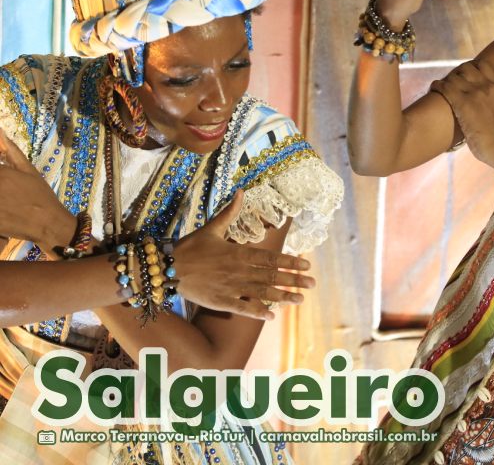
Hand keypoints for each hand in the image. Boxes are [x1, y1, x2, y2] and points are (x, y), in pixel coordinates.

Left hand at [0, 129, 75, 250]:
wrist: (47, 223)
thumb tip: (1, 132)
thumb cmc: (40, 195)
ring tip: (6, 194)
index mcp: (1, 173)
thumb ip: (12, 151)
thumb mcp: (29, 170)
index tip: (4, 171)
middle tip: (6, 186)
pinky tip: (5, 206)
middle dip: (0, 180)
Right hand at [174, 190, 314, 319]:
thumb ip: (229, 212)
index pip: (271, 258)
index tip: (306, 265)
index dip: (290, 262)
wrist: (167, 268)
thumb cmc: (190, 247)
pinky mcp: (220, 302)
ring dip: (282, 297)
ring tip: (299, 300)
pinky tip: (271, 317)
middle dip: (294, 280)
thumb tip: (241, 191)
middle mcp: (239, 271)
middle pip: (272, 276)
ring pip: (262, 293)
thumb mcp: (212, 228)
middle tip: (312, 284)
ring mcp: (231, 287)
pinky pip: (243, 308)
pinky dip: (257, 312)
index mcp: (239, 253)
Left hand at [431, 60, 493, 167]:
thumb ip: (491, 98)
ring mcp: (474, 92)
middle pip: (466, 67)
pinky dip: (437, 86)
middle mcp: (487, 85)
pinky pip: (444, 86)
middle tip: (450, 82)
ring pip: (454, 76)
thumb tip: (481, 96)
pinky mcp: (462, 102)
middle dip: (456, 73)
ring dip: (445, 80)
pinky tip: (434, 89)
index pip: (483, 65)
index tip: (464, 75)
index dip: (471, 67)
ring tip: (440, 87)